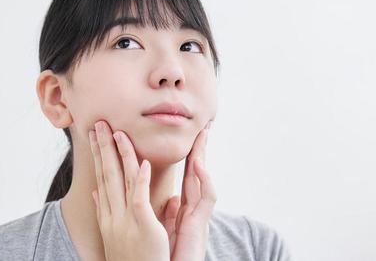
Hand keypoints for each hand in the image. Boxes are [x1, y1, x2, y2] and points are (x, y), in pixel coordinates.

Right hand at [89, 120, 169, 260]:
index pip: (102, 180)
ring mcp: (125, 221)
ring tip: (116, 132)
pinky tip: (141, 162)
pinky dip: (139, 180)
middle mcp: (113, 216)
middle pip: (107, 175)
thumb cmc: (132, 260)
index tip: (95, 138)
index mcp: (108, 216)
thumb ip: (106, 212)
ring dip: (118, 154)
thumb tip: (96, 194)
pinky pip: (139, 199)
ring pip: (120, 181)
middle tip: (98, 124)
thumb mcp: (113, 234)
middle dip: (102, 148)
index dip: (99, 157)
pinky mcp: (142, 227)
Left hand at [163, 123, 217, 260]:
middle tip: (203, 127)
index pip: (184, 176)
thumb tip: (173, 199)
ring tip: (202, 135)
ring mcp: (199, 215)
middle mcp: (193, 208)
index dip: (186, 156)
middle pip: (196, 173)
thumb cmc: (170, 257)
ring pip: (203, 179)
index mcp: (183, 208)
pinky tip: (198, 164)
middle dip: (199, 149)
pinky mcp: (201, 224)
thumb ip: (172, 214)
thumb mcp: (169, 231)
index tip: (189, 137)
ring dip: (202, 156)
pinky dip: (204, 180)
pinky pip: (206, 197)